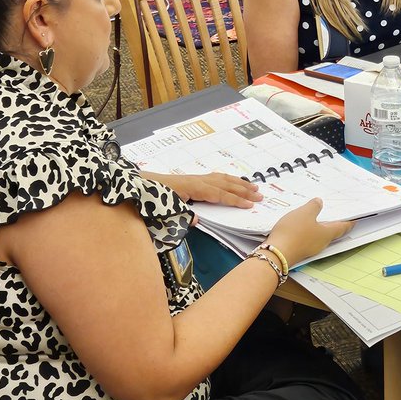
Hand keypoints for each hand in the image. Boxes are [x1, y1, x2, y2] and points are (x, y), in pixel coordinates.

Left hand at [145, 172, 261, 208]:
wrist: (140, 184)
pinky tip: (233, 181)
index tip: (250, 205)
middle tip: (260, 196)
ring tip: (254, 186)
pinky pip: (216, 177)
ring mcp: (196, 178)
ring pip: (222, 178)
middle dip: (243, 190)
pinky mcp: (193, 179)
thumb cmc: (154, 197)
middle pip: (225, 184)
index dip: (235, 200)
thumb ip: (182, 215)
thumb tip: (197, 221)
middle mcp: (198, 180)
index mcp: (193, 188)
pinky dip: (228, 179)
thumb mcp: (167, 209)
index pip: (219, 194)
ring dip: (239, 183)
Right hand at [266, 198, 354, 266]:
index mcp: (326, 233)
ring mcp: (310, 248)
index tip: (354, 221)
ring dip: (321, 228)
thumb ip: (314, 206)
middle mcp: (321, 242)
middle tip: (339, 218)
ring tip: (320, 219)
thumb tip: (319, 202)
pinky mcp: (299, 250)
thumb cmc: (293, 234)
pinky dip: (309, 232)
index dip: (349, 223)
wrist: (276, 253)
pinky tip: (303, 227)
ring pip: (320, 236)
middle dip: (336, 225)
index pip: (342, 227)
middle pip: (332, 233)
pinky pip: (308, 239)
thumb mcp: (304, 213)